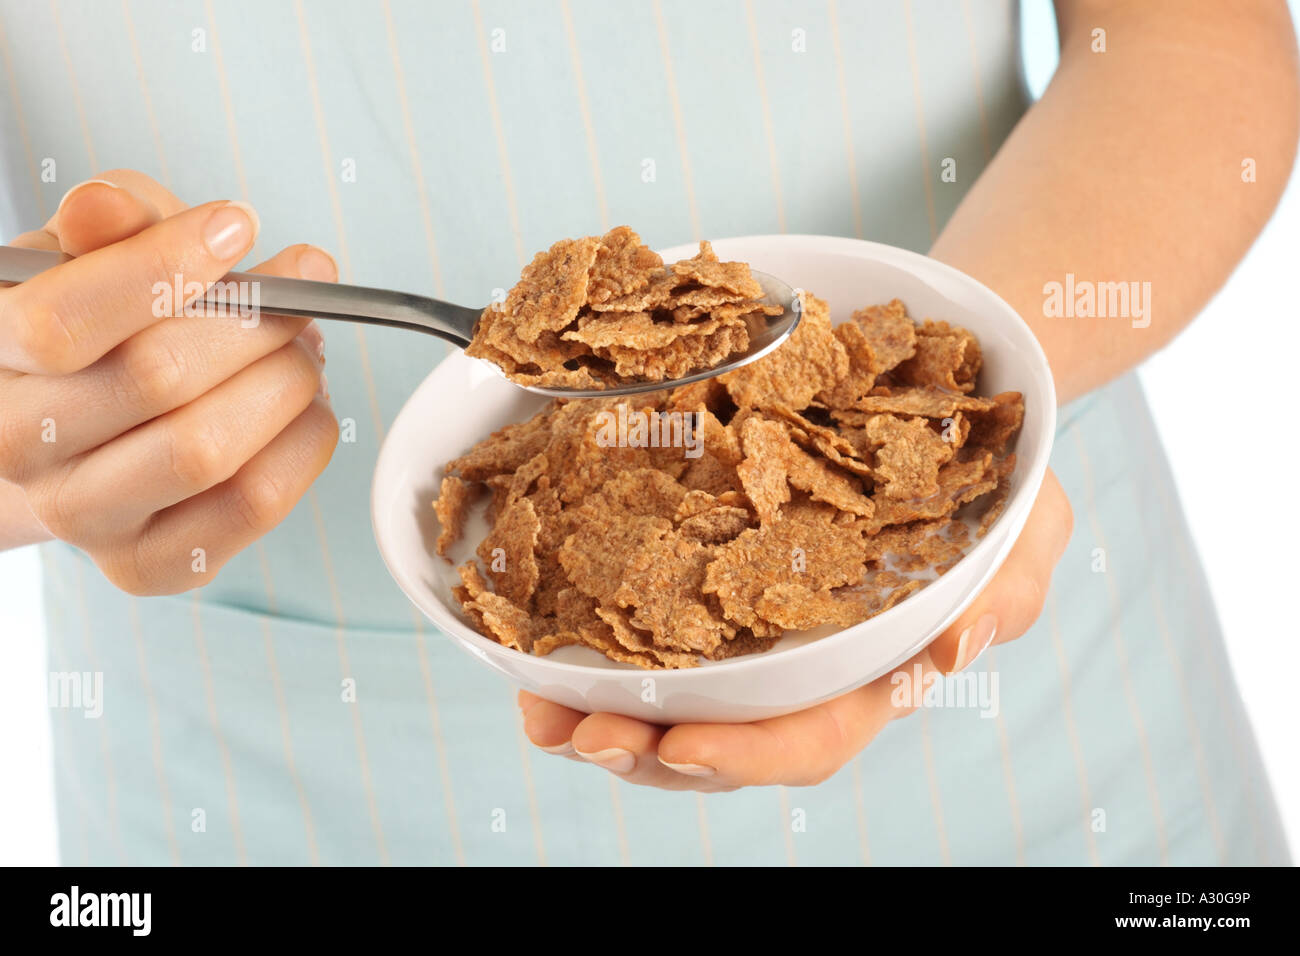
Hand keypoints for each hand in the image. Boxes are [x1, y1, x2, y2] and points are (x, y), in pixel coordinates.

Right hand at [0, 170, 338, 592]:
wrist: (77, 429)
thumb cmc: (96, 325)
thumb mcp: (89, 250)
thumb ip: (106, 219)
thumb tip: (109, 209)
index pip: (62, 318)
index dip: (165, 267)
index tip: (237, 226)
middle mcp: (17, 446)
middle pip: (155, 380)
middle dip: (255, 322)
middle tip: (302, 291)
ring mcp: (80, 516)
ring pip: (205, 450)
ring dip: (284, 385)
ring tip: (306, 349)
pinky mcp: (147, 566)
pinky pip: (249, 507)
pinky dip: (302, 448)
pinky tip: (308, 409)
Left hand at [519, 469, 1070, 790]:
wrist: (941, 403)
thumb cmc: (988, 474)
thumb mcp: (1027, 522)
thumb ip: (1005, 586)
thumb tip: (953, 649)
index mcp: (875, 668)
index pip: (814, 735)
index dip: (748, 752)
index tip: (680, 745)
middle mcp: (804, 665)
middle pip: (722, 739)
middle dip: (646, 752)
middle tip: (576, 733)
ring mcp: (753, 628)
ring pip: (672, 702)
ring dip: (602, 717)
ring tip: (540, 712)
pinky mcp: (710, 582)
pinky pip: (649, 632)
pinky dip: (596, 650)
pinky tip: (540, 648)